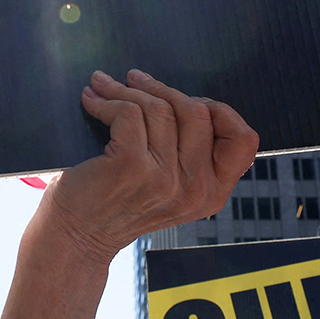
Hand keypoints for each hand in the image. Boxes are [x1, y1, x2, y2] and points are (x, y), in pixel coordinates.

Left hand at [49, 70, 257, 263]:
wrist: (75, 238)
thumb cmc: (114, 204)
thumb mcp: (169, 190)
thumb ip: (190, 157)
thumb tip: (186, 99)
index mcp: (212, 194)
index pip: (244, 141)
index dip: (220, 111)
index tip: (185, 100)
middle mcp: (194, 189)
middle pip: (198, 112)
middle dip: (162, 89)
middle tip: (134, 80)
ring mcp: (165, 179)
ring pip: (159, 108)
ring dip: (126, 90)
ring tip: (103, 87)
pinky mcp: (132, 166)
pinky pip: (129, 112)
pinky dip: (106, 101)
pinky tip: (92, 102)